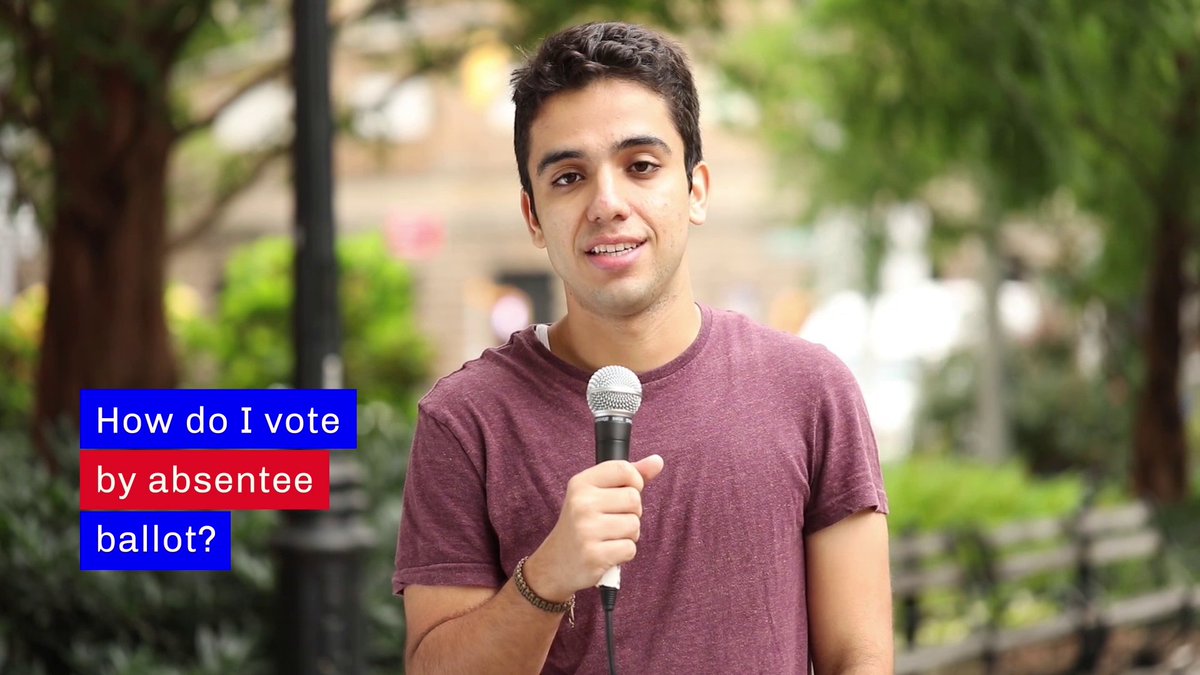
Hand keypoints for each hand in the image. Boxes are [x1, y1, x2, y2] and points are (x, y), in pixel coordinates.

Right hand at [523, 455, 664, 600]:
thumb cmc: (581, 524)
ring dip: (628, 535)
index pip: (623, 469)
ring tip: (608, 537)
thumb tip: (657, 461)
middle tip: (611, 521)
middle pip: (634, 499)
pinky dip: (623, 553)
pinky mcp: (594, 555)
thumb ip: (627, 477)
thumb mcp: (595, 494)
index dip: (634, 482)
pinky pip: (630, 548)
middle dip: (631, 513)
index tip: (624, 493)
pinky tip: (607, 552)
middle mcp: (581, 503)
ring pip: (634, 525)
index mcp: (581, 483)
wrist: (555, 563)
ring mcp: (586, 530)